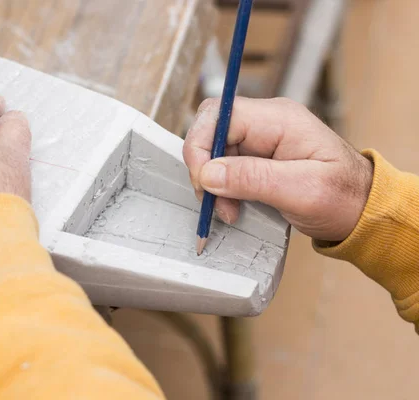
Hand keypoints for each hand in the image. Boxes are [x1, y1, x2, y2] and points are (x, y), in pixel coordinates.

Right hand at [183, 97, 372, 241]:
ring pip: (213, 152)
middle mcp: (266, 122)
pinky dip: (221, 189)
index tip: (203, 182)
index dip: (201, 146)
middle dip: (204, 167)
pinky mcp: (256, 157)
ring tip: (229, 210)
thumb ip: (253, 179)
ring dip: (212, 184)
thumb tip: (208, 173)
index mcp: (279, 119)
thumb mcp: (302, 191)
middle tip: (213, 199)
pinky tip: (233, 207)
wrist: (360, 210)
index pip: (219, 115)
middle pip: (210, 131)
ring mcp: (259, 139)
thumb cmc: (343, 197)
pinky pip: (224, 167)